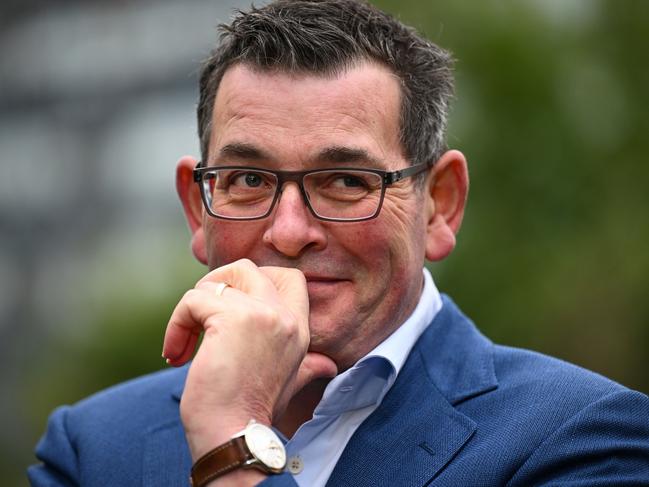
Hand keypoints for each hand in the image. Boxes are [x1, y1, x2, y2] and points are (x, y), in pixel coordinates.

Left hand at [162, 259, 337, 461]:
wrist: (236, 438)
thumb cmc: (253, 413)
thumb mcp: (288, 383)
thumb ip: (307, 366)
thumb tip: (328, 366)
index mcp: (299, 328)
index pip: (290, 277)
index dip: (254, 281)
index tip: (230, 309)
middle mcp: (285, 316)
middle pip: (248, 268)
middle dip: (218, 284)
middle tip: (202, 316)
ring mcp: (261, 314)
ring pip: (215, 282)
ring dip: (191, 308)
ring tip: (185, 342)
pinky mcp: (232, 318)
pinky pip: (193, 300)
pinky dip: (176, 324)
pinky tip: (176, 354)